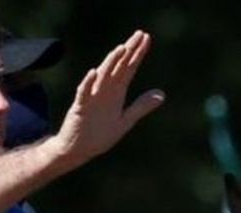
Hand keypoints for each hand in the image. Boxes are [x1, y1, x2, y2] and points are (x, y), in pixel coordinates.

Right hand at [53, 31, 164, 167]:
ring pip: (102, 76)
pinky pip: (84, 94)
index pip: (129, 68)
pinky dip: (88, 83)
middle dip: (128, 51)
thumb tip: (161, 94)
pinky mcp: (80, 108)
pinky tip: (93, 72)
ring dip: (111, 63)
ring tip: (121, 49)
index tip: (146, 38)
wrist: (79, 150)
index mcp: (116, 92)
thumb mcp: (126, 121)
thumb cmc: (100, 134)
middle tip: (138, 35)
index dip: (138, 54)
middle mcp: (105, 90)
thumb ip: (141, 107)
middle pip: (118, 67)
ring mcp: (92, 98)